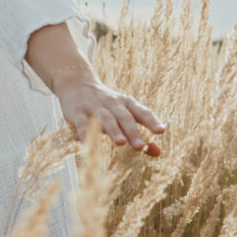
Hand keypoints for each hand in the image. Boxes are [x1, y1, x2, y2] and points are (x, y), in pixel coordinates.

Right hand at [52, 70, 166, 154]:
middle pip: (124, 117)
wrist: (75, 83)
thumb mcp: (123, 113)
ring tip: (121, 143)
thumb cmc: (106, 105)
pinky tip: (87, 143)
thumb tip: (158, 153)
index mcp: (126, 103)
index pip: (141, 111)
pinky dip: (85, 133)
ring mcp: (94, 107)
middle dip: (133, 131)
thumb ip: (139, 133)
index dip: (151, 121)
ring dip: (114, 130)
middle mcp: (112, 103)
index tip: (161, 131)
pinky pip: (82, 123)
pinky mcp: (77, 112)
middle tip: (140, 146)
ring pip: (106, 118)